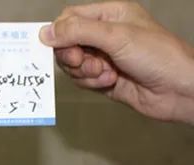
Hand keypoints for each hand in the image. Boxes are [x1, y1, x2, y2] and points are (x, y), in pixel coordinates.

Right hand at [39, 1, 193, 124]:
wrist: (178, 90)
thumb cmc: (159, 56)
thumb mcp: (116, 36)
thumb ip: (78, 32)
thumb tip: (45, 32)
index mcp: (110, 14)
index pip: (70, 18)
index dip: (61, 33)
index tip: (64, 46)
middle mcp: (105, 34)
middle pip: (67, 43)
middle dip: (72, 56)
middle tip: (83, 62)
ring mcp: (104, 57)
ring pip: (72, 64)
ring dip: (84, 72)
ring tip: (106, 73)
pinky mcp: (103, 79)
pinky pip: (82, 80)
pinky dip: (92, 83)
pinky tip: (111, 82)